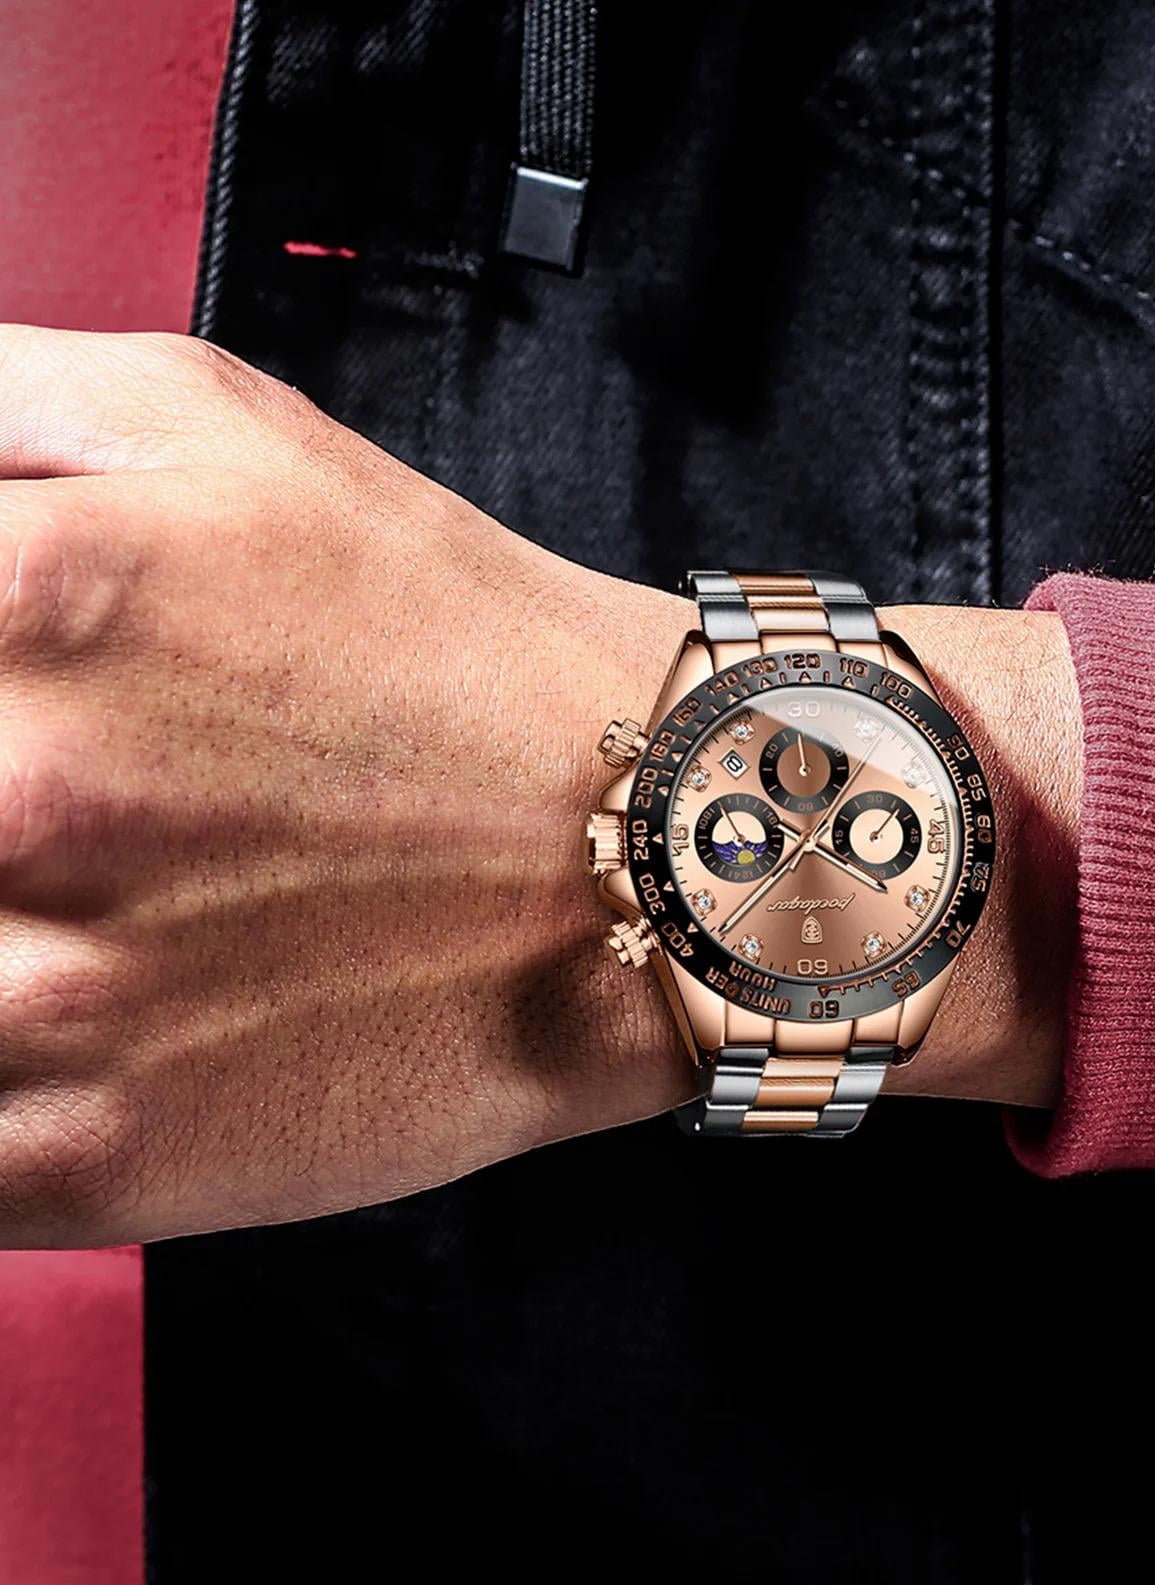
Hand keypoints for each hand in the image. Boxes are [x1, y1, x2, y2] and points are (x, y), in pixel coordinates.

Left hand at [0, 325, 1080, 1247]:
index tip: (2, 707)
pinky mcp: (100, 1158)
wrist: (657, 854)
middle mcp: (24, 799)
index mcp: (28, 600)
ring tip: (72, 895)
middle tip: (70, 804)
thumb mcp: (221, 425)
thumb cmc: (462, 656)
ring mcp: (54, 1002)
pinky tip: (62, 1008)